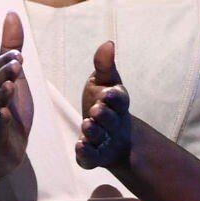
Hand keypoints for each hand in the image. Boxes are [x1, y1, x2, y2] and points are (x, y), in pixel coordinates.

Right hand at [0, 11, 32, 182]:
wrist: (1, 150)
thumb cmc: (8, 109)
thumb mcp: (12, 76)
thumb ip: (10, 48)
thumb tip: (11, 14)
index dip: (3, 62)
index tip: (17, 54)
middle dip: (2, 73)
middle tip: (17, 63)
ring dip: (1, 95)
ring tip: (10, 85)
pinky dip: (1, 123)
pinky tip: (8, 115)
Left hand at [76, 40, 131, 169]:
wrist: (110, 137)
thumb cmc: (105, 103)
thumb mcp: (104, 82)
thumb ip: (104, 65)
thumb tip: (108, 42)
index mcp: (117, 104)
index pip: (119, 100)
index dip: (115, 98)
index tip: (108, 94)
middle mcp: (114, 124)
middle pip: (111, 121)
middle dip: (104, 116)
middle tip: (96, 111)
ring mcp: (105, 141)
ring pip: (100, 139)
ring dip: (94, 132)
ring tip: (87, 125)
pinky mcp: (95, 156)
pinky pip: (92, 158)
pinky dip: (87, 154)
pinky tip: (80, 147)